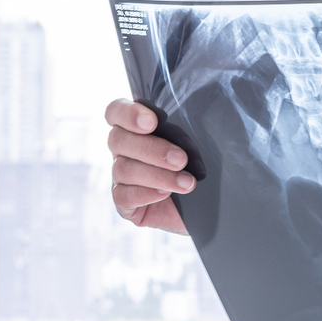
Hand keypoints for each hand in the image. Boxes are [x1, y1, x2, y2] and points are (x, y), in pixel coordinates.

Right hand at [105, 98, 192, 234]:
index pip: (116, 111)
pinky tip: (166, 194)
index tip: (152, 122)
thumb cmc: (198, 170)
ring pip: (124, 169)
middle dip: (152, 149)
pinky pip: (123, 196)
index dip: (128, 113)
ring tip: (187, 182)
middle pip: (118, 140)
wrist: (205, 209)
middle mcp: (123, 150)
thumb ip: (188, 128)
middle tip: (181, 159)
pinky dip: (146, 193)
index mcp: (135, 128)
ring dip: (158, 175)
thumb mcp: (197, 145)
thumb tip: (199, 115)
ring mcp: (120, 177)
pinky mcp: (123, 202)